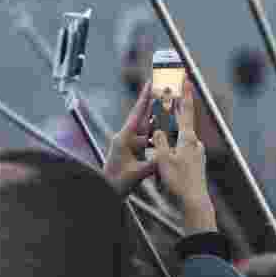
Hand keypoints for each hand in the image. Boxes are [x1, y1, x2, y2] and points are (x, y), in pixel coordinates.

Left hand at [104, 80, 156, 195]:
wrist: (105, 192)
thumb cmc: (116, 183)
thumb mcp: (137, 173)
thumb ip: (153, 164)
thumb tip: (166, 156)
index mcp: (123, 139)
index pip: (137, 114)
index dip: (144, 99)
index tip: (150, 83)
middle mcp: (125, 138)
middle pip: (143, 118)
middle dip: (153, 106)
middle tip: (164, 92)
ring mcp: (128, 145)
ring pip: (146, 130)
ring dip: (157, 123)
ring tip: (170, 113)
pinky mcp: (130, 152)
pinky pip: (145, 141)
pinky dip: (155, 138)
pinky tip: (165, 135)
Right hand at [151, 78, 215, 233]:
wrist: (194, 203)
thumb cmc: (178, 182)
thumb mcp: (162, 160)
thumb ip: (159, 142)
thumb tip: (157, 130)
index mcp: (187, 139)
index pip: (185, 111)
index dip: (185, 94)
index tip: (187, 79)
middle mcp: (195, 143)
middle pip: (184, 121)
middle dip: (178, 109)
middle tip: (173, 95)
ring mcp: (197, 153)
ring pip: (181, 137)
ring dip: (173, 130)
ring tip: (165, 131)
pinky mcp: (195, 163)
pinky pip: (182, 149)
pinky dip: (174, 146)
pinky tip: (168, 154)